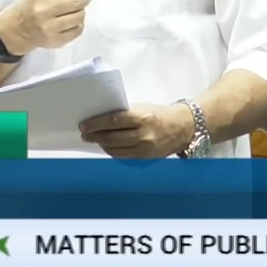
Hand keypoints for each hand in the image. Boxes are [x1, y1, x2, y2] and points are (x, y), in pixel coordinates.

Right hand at [0, 0, 96, 53]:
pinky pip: (78, 30)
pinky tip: (68, 21)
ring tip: (71, 11)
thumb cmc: (32, 4)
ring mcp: (50, 28)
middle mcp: (44, 10)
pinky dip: (77, 24)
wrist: (17, 29)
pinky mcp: (56, 41)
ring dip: (80, 11)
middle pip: (79, 1)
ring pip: (80, 16)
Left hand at [78, 103, 194, 158]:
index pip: (114, 120)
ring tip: (93, 139)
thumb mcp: (142, 108)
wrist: (181, 128)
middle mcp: (143, 135)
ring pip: (116, 149)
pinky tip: (106, 145)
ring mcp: (144, 149)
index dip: (97, 124)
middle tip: (84, 133)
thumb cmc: (158, 114)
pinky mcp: (145, 158)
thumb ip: (124, 113)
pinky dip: (112, 151)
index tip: (84, 124)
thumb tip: (101, 118)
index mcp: (142, 117)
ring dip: (101, 144)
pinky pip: (123, 156)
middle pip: (112, 137)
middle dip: (95, 136)